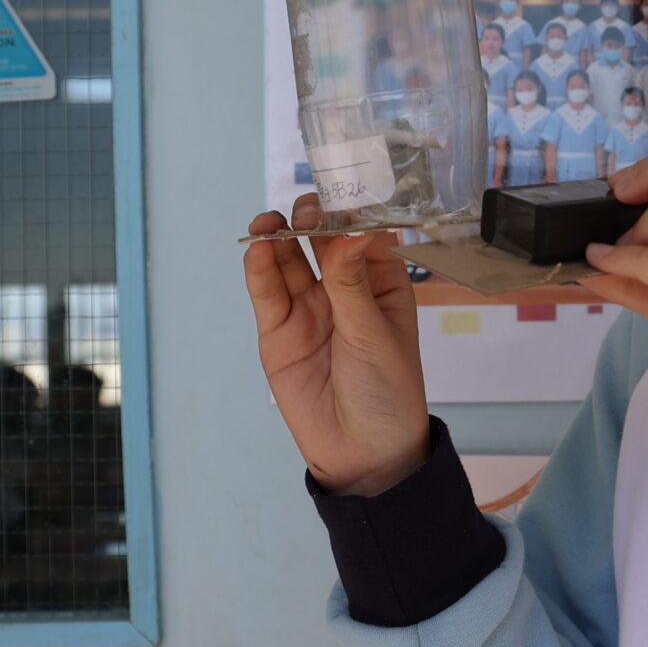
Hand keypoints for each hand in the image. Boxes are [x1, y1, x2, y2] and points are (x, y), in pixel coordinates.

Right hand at [242, 193, 431, 495]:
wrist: (363, 454)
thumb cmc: (387, 393)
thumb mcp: (375, 334)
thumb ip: (351, 282)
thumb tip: (347, 231)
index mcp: (381, 283)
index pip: (362, 233)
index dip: (350, 211)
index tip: (341, 192)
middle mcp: (343, 289)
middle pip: (319, 240)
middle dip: (310, 219)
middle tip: (305, 211)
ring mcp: (308, 308)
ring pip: (288, 260)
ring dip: (279, 237)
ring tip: (271, 223)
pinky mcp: (278, 331)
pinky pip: (267, 291)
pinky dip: (260, 269)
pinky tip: (260, 249)